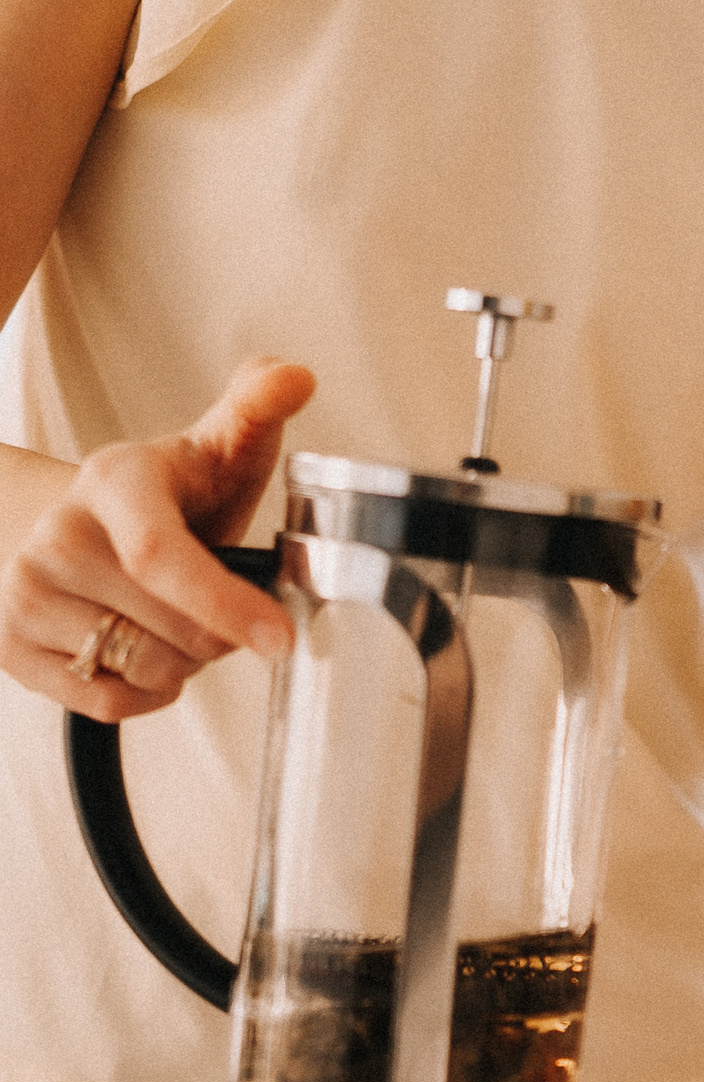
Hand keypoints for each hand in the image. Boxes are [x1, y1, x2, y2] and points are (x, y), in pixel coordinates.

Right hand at [0, 356, 311, 718]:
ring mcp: (25, 593)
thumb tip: (295, 377)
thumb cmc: (167, 495)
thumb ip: (257, 410)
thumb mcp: (213, 447)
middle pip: (174, 631)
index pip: (160, 555)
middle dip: (218, 635)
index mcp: (115, 479)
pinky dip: (146, 694)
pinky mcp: (9, 649)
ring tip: (171, 620)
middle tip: (215, 605)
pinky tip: (143, 652)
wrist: (68, 526)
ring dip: (183, 665)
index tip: (280, 638)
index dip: (224, 603)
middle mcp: (59, 535)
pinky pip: (109, 704)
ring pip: (146, 672)